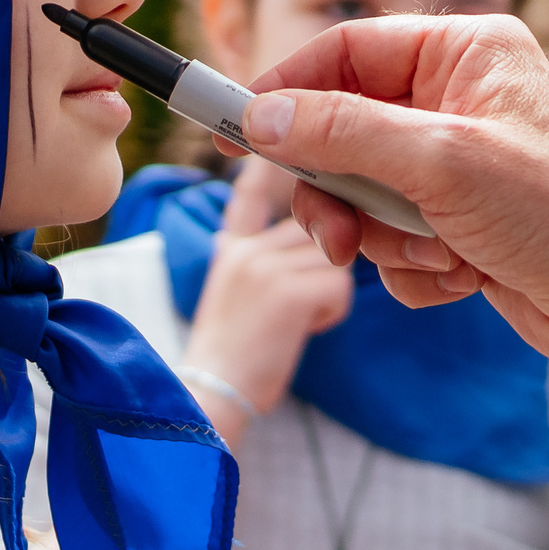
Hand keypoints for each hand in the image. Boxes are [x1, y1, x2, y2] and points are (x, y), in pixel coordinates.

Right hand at [183, 157, 356, 445]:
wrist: (210, 402)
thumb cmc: (238, 359)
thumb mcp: (240, 297)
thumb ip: (270, 261)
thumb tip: (319, 239)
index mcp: (235, 248)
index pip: (254, 195)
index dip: (269, 168)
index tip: (275, 147)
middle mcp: (246, 247)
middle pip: (318, 218)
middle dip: (333, 243)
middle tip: (307, 291)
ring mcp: (262, 265)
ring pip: (336, 250)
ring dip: (331, 287)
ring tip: (298, 319)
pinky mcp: (283, 291)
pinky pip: (339, 284)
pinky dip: (332, 311)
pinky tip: (303, 329)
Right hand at [235, 14, 548, 396]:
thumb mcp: (442, 162)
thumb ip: (342, 134)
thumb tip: (260, 116)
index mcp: (464, 52)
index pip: (346, 52)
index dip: (286, 91)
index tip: (234, 132)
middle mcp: (460, 99)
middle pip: (342, 132)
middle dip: (343, 194)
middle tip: (341, 237)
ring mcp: (461, 165)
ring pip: (365, 197)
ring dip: (389, 239)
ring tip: (440, 257)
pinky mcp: (465, 223)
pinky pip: (397, 242)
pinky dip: (418, 269)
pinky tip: (466, 278)